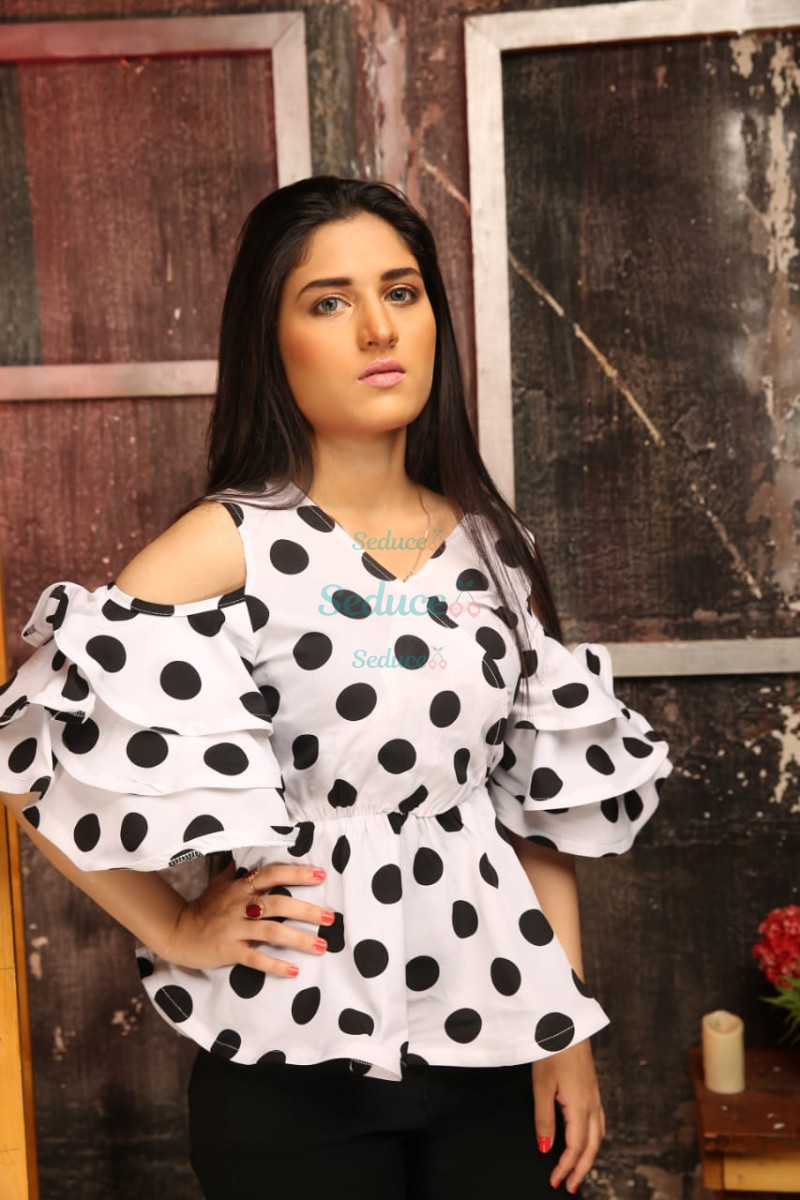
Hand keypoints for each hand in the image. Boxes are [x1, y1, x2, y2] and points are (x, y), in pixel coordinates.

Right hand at [161, 861, 333, 977]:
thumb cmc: (203, 908)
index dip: (296, 873)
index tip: (320, 875)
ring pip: (272, 931)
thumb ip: (234, 873)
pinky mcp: (229, 950)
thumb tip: (243, 859)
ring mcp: (234, 928)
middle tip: (329, 917)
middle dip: (306, 910)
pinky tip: (294, 970)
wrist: (178, 933)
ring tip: (320, 946)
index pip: (272, 874)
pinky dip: (275, 965)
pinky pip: (255, 958)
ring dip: (298, 939)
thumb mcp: (218, 885)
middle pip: (278, 903)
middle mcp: (240, 905)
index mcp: (240, 887)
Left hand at [531, 1039, 605, 1192]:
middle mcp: (592, 1104)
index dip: (566, 1167)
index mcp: (580, 1105)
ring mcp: (595, 1095)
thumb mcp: (542, 1085)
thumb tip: (546, 1148)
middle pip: (592, 1146)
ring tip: (578, 1170)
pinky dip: (594, 1139)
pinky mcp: (593, 1088)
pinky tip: (587, 1140)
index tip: (555, 1181)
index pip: (576, 1147)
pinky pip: (599, 1121)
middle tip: (570, 1187)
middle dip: (581, 1169)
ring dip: (589, 1156)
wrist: (567, 1021)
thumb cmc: (552, 1050)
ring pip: (598, 1135)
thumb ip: (544, 1119)